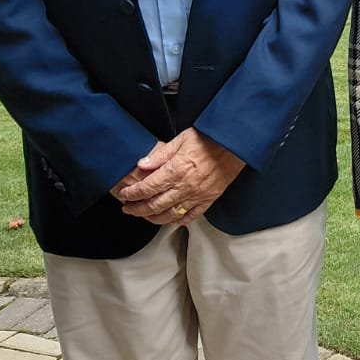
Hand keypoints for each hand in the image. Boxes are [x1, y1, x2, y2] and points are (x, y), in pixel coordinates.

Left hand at [113, 127, 245, 225]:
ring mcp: (197, 195)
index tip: (124, 194)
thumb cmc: (209, 138)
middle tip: (128, 208)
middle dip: (137, 209)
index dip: (132, 193)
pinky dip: (177, 221)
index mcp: (176, 170)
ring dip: (152, 218)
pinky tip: (169, 220)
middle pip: (154, 205)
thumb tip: (142, 164)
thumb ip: (160, 154)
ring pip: (169, 215)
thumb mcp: (181, 139)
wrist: (235, 143)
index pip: (147, 188)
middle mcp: (185, 186)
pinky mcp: (208, 199)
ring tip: (143, 216)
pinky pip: (190, 216)